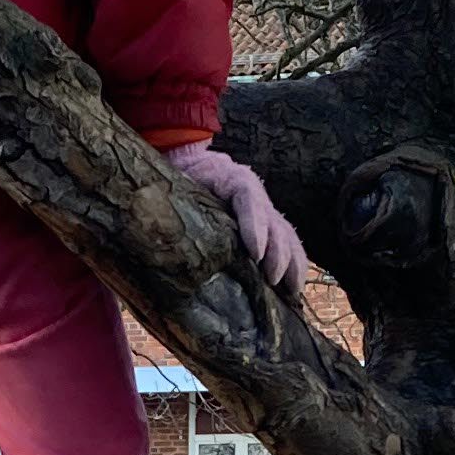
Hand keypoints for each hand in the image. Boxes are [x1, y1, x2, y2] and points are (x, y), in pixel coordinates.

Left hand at [164, 140, 308, 298]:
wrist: (194, 163)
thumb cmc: (182, 177)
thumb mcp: (177, 184)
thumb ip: (173, 201)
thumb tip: (159, 231)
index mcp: (231, 178)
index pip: (248, 198)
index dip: (254, 226)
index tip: (256, 253)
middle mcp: (254, 193)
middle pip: (274, 222)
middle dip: (277, 253)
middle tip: (272, 279)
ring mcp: (264, 209)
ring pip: (286, 234)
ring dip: (292, 263)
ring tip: (292, 291)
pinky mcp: (267, 224)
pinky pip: (287, 243)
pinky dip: (295, 265)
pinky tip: (295, 290)